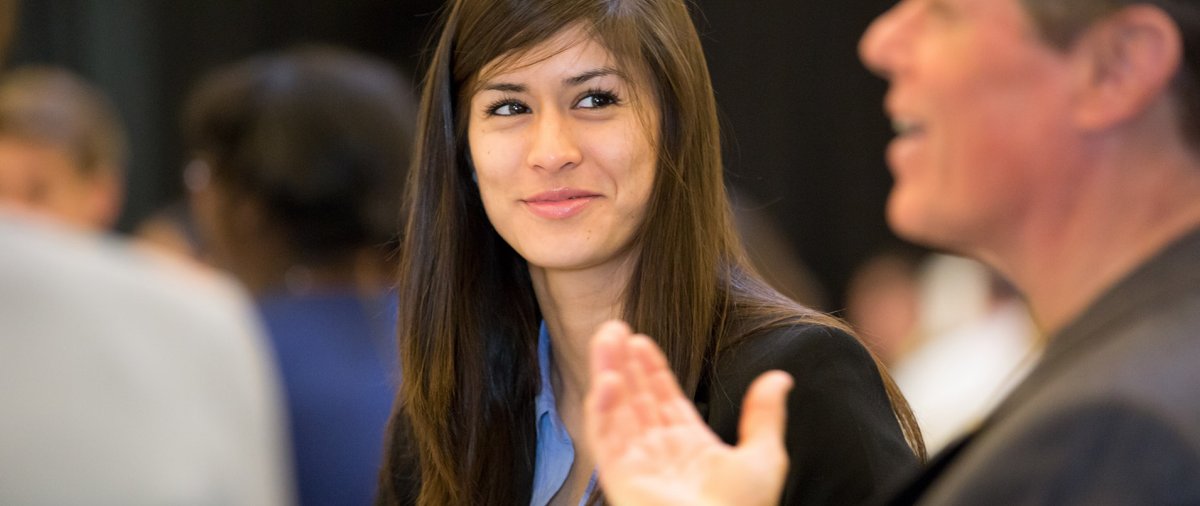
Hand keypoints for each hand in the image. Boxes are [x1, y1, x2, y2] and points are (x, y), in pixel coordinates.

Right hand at [584, 320, 792, 505]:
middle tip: (615, 327)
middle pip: (635, 399)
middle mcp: (659, 454)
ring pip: (615, 409)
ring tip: (605, 337)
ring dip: (608, 372)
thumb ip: (764, 415)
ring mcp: (637, 464)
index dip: (652, 370)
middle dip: (623, 363)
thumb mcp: (763, 457)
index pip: (664, 400)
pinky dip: (602, 406)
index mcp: (690, 448)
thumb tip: (780, 378)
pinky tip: (607, 378)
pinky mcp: (619, 475)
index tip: (641, 341)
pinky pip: (604, 435)